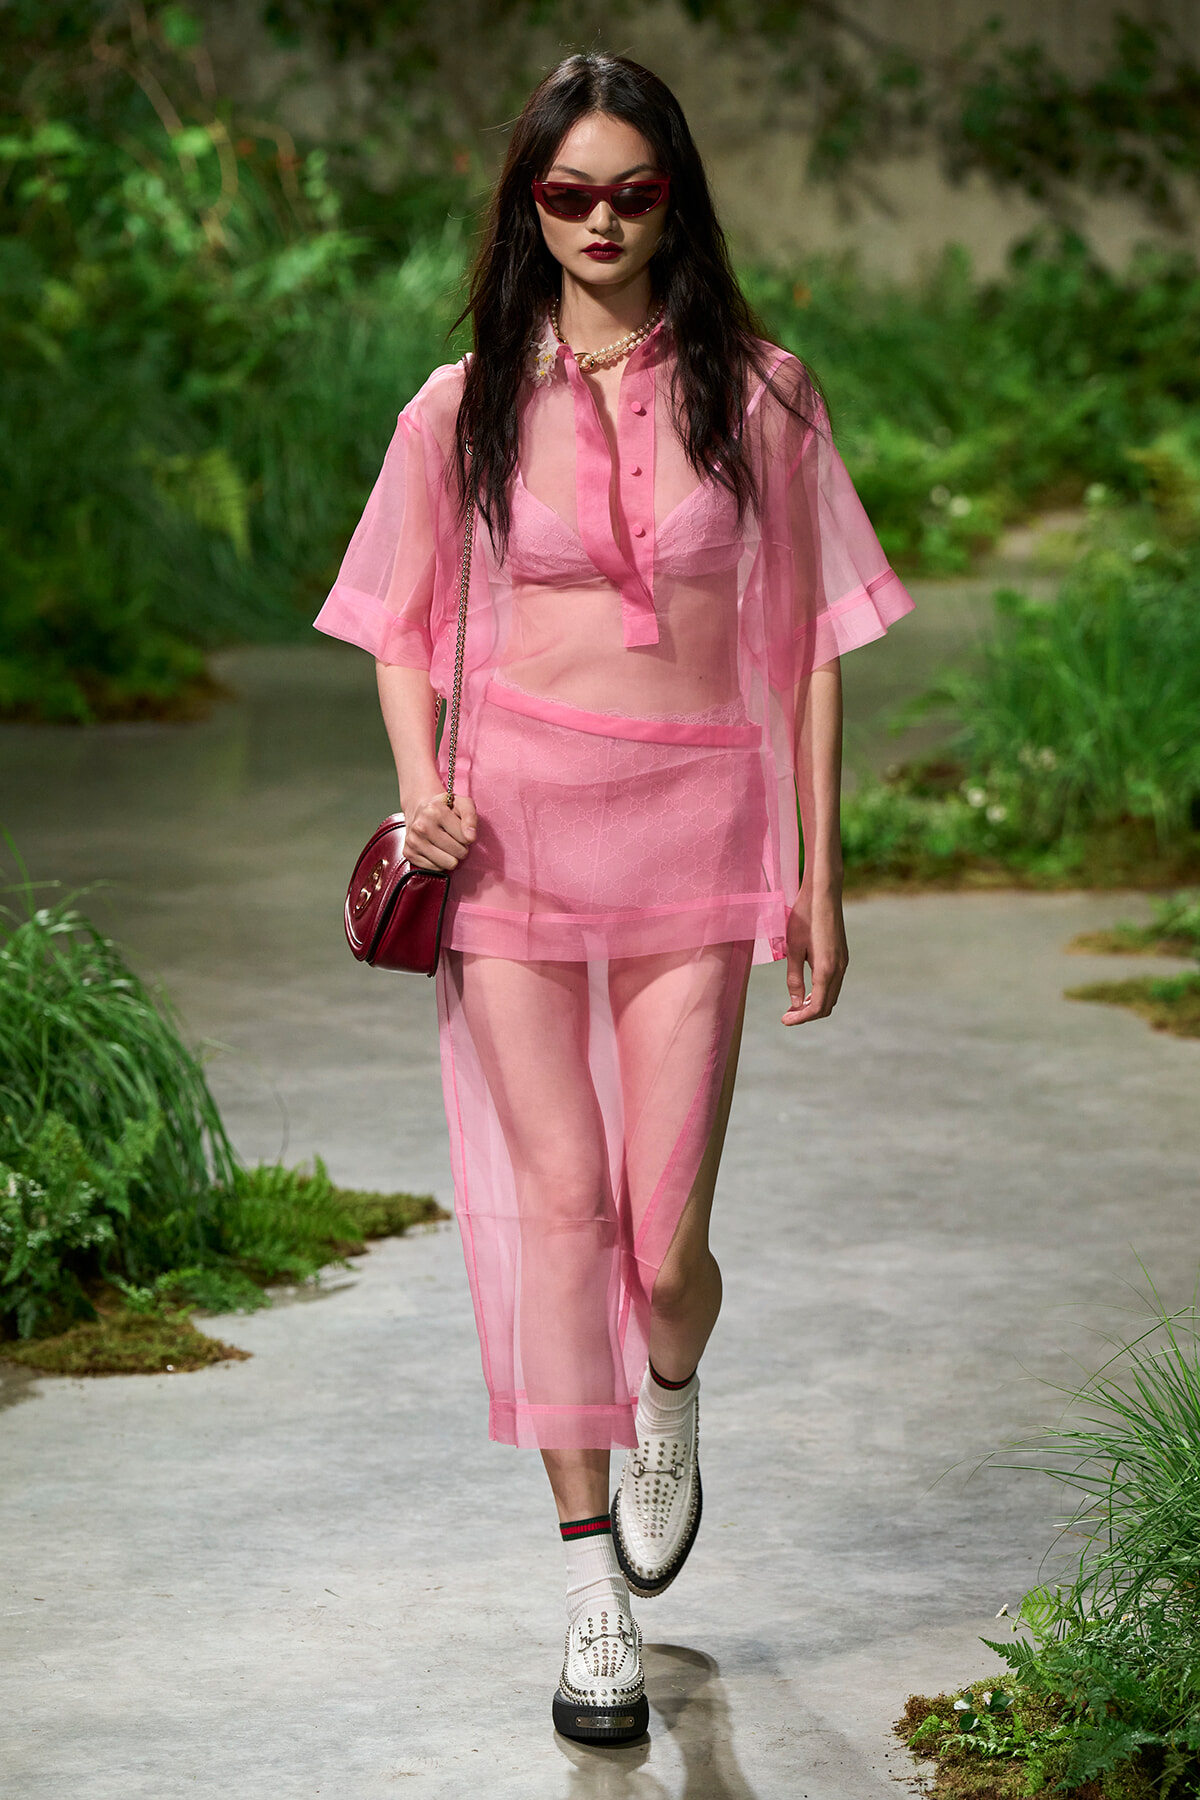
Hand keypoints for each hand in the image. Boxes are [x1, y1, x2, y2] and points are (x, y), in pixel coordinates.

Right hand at [403, 791, 477, 870]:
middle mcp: (421, 826)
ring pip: (447, 863)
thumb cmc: (444, 808)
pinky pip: (435, 868)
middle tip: (454, 838)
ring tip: (446, 844)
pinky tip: (436, 849)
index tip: (461, 830)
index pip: (466, 839)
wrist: (419, 808)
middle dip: (461, 848)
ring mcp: (413, 841)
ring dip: (451, 857)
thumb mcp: (463, 804)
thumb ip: (470, 818)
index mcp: (435, 812)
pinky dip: (439, 862)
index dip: (468, 837)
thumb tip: (470, 838)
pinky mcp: (409, 853)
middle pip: (458, 852)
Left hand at [782, 884, 848, 1025]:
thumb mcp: (793, 949)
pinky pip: (834, 984)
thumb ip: (794, 978)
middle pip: (827, 1005)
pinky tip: (807, 990)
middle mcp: (839, 969)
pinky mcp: (842, 956)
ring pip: (831, 995)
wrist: (823, 894)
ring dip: (815, 1004)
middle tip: (787, 1015)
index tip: (784, 1021)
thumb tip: (795, 1003)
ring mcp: (843, 963)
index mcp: (826, 969)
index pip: (817, 1007)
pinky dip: (821, 993)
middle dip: (807, 1014)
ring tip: (794, 1005)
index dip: (800, 1018)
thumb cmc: (804, 918)